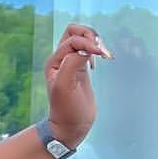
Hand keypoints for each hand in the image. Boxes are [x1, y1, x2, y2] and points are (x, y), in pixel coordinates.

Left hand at [44, 22, 111, 145]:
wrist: (70, 127)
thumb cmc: (66, 109)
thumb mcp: (66, 85)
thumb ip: (72, 62)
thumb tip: (85, 48)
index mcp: (54, 61)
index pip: (73, 40)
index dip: (87, 43)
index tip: (100, 56)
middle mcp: (60, 60)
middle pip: (74, 31)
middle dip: (89, 35)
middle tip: (100, 50)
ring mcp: (71, 64)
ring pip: (81, 38)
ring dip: (94, 41)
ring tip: (102, 53)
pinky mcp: (81, 69)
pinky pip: (87, 50)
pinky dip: (96, 50)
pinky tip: (100, 60)